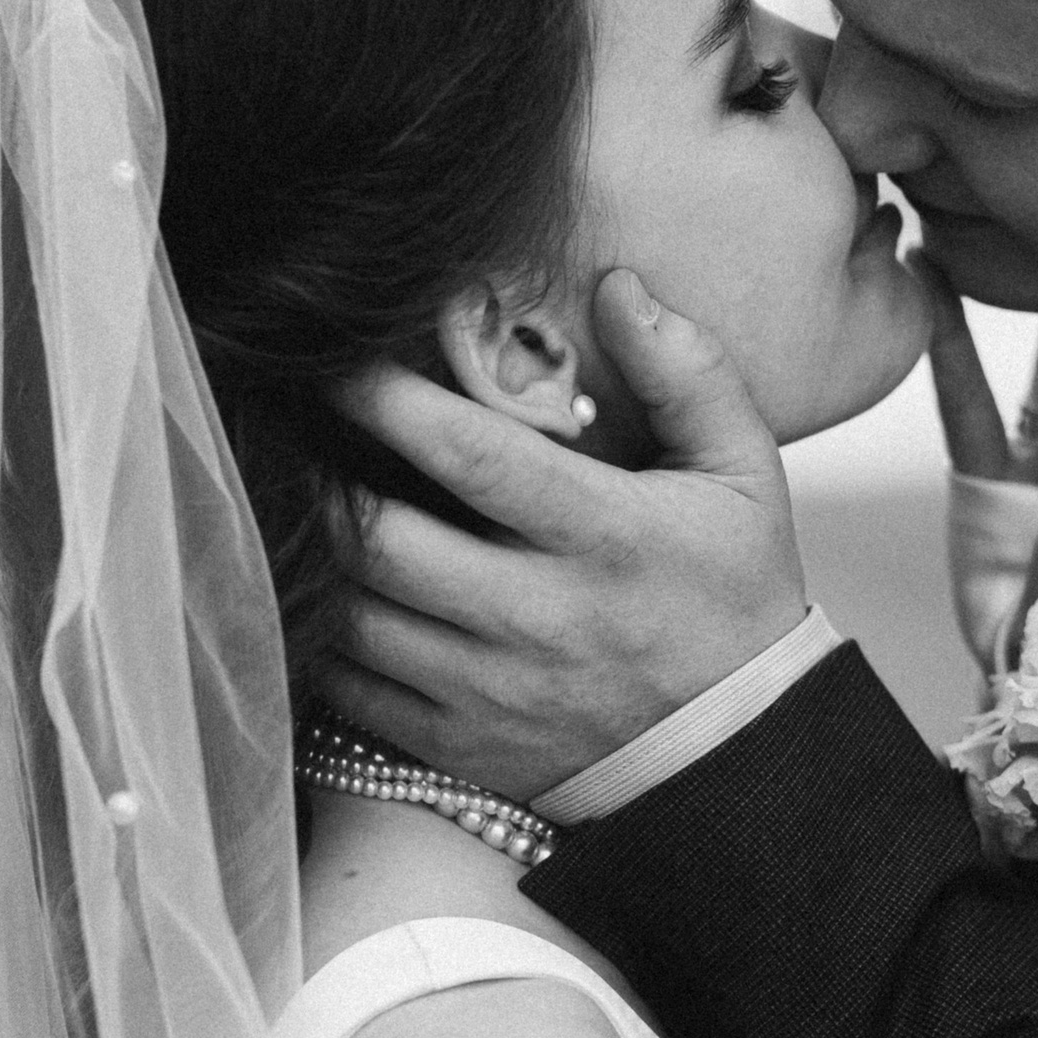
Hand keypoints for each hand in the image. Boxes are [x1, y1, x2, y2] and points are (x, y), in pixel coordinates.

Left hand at [325, 272, 806, 796]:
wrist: (740, 750)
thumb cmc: (733, 595)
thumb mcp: (743, 473)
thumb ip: (687, 372)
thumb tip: (617, 287)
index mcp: (606, 537)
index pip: (473, 457)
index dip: (390, 402)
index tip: (339, 361)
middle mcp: (540, 618)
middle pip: (382, 541)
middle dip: (319, 479)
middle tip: (294, 433)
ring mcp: (492, 691)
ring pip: (352, 618)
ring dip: (311, 556)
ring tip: (295, 504)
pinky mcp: (460, 747)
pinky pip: (350, 694)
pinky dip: (317, 639)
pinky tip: (320, 592)